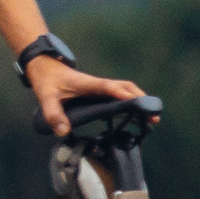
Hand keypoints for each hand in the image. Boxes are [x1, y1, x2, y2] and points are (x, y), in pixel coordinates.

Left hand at [24, 54, 145, 137]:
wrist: (45, 66)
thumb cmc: (47, 80)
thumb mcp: (46, 97)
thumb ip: (53, 114)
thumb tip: (63, 131)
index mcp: (87, 84)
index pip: (107, 87)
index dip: (121, 94)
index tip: (136, 102)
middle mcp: (97, 84)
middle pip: (125, 87)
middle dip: (140, 99)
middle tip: (153, 115)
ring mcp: (100, 88)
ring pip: (125, 90)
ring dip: (139, 101)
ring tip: (152, 117)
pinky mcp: (99, 92)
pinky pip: (119, 96)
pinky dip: (130, 103)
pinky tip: (136, 116)